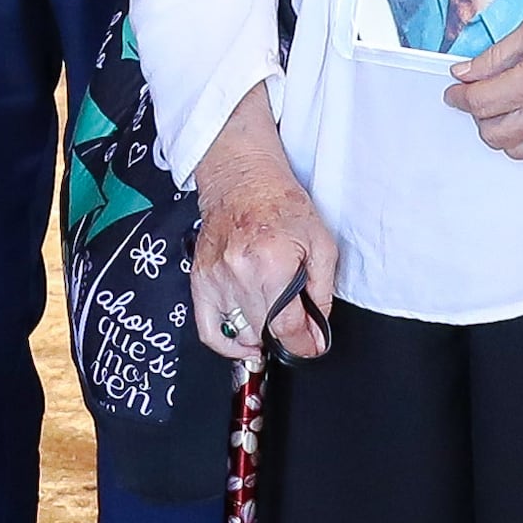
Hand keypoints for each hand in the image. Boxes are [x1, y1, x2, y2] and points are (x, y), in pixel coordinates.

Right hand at [190, 93, 341, 362]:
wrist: (241, 177)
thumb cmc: (280, 202)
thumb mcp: (321, 243)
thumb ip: (322, 292)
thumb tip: (317, 332)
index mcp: (272, 264)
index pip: (287, 328)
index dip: (305, 343)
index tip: (313, 345)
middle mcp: (240, 274)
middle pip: (264, 333)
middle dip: (287, 337)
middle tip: (298, 326)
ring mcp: (216, 278)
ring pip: (241, 333)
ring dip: (261, 335)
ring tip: (273, 323)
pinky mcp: (200, 280)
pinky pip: (208, 328)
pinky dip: (226, 343)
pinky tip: (243, 341)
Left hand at [448, 0, 522, 157]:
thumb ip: (497, 54)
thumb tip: (466, 72)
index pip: (480, 103)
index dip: (459, 96)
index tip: (454, 90)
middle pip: (492, 134)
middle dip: (477, 114)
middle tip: (478, 93)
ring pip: (515, 149)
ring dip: (502, 128)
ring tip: (507, 101)